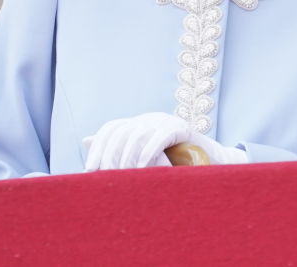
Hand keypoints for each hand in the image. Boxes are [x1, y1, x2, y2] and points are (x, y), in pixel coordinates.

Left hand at [82, 112, 246, 170]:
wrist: (210, 162)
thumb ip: (118, 150)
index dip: (98, 147)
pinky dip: (149, 152)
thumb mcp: (142, 159)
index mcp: (138, 124)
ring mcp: (165, 121)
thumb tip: (86, 140)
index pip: (111, 129)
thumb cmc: (175, 164)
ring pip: (138, 134)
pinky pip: (161, 136)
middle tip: (105, 177)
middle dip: (109, 154)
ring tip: (123, 176)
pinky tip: (143, 167)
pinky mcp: (181, 127)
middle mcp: (149, 119)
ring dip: (127, 157)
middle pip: (121, 131)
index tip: (90, 170)